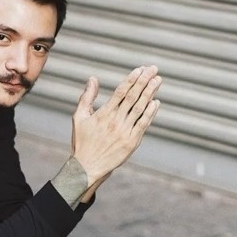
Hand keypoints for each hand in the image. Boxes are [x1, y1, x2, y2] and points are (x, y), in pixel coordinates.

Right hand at [70, 66, 161, 188]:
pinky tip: (156, 102)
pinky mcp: (132, 142)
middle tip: (153, 69)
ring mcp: (125, 131)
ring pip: (140, 108)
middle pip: (133, 97)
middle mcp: (116, 120)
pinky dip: (150, 113)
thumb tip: (92, 79)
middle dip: (144, 81)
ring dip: (150, 93)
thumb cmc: (82, 142)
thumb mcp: (79, 117)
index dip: (131, 79)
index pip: (121, 92)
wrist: (87, 167)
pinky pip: (143, 124)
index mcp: (104, 113)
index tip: (140, 69)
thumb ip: (87, 97)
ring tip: (158, 80)